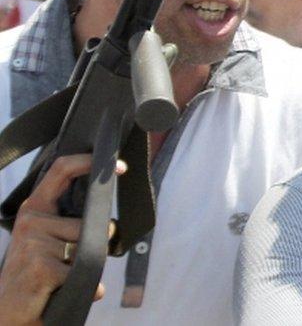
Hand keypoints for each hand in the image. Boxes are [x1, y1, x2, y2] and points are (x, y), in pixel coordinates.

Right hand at [0, 155, 124, 324]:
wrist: (9, 313)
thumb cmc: (37, 274)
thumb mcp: (51, 242)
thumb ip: (75, 225)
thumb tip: (111, 224)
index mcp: (35, 210)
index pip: (61, 171)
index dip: (89, 162)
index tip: (119, 166)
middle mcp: (31, 222)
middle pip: (90, 224)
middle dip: (94, 246)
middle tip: (66, 265)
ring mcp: (34, 244)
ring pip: (90, 250)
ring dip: (85, 269)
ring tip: (58, 279)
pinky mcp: (42, 267)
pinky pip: (85, 274)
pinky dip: (85, 288)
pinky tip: (58, 293)